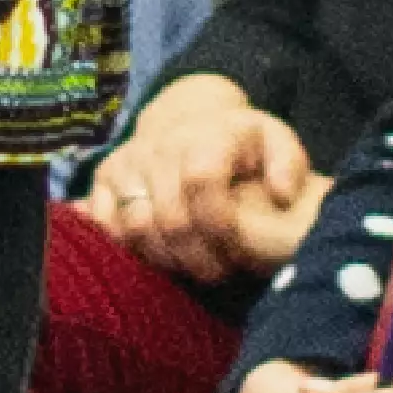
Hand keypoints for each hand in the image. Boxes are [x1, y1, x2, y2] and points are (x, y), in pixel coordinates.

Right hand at [85, 71, 322, 283]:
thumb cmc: (239, 144)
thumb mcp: (276, 141)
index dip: (218, 222)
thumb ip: (289, 165)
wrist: (186, 119)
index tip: (236, 247)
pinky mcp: (102, 177)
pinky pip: (106, 224)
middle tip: (219, 273)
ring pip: (136, 225)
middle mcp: (158, 145)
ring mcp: (126, 161)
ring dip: (166, 257)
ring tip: (192, 266)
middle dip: (197, 255)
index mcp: (205, 136)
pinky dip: (129, 247)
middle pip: (169, 215)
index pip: (201, 180)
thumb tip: (281, 195)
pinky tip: (159, 255)